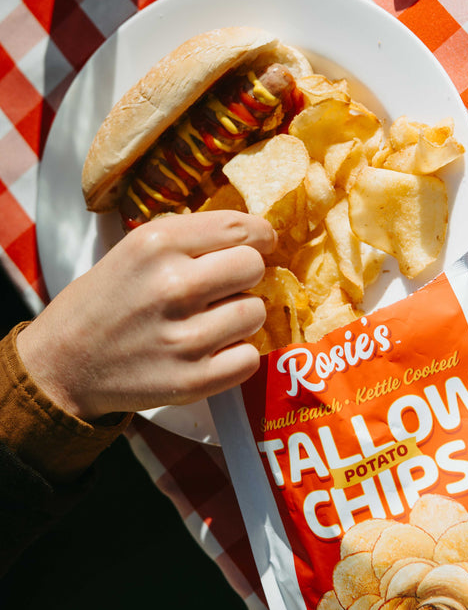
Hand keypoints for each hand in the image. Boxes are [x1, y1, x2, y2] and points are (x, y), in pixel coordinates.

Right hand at [17, 211, 275, 419]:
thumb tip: (253, 236)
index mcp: (156, 244)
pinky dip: (237, 355)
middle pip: (253, 267)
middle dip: (247, 274)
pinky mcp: (193, 381)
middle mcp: (172, 286)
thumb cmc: (105, 301)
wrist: (63, 364)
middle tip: (227, 286)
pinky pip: (249, 358)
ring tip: (214, 320)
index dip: (260, 235)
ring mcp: (184, 337)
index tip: (261, 243)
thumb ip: (190, 239)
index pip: (240, 228)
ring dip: (241, 316)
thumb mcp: (134, 250)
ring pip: (256, 313)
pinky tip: (213, 350)